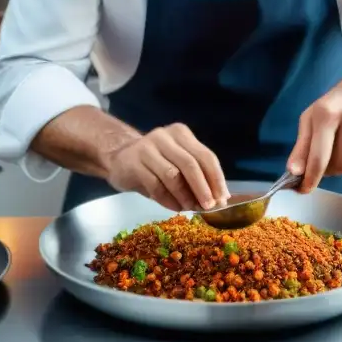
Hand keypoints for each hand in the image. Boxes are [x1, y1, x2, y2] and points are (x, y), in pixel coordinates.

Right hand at [103, 123, 229, 211]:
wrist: (119, 157)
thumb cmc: (156, 162)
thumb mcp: (177, 161)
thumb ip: (197, 175)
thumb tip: (219, 198)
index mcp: (181, 133)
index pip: (205, 156)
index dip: (216, 179)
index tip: (222, 198)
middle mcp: (165, 136)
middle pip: (190, 164)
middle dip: (203, 188)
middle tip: (209, 206)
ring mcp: (147, 148)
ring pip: (173, 175)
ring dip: (185, 196)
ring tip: (190, 208)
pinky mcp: (133, 163)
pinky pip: (155, 185)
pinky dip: (168, 200)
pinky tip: (175, 208)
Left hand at [286, 68, 341, 192]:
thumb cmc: (333, 104)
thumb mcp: (311, 118)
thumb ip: (302, 146)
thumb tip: (294, 172)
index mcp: (328, 114)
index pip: (319, 157)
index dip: (311, 178)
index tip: (304, 189)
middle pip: (340, 165)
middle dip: (329, 171)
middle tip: (324, 163)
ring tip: (340, 148)